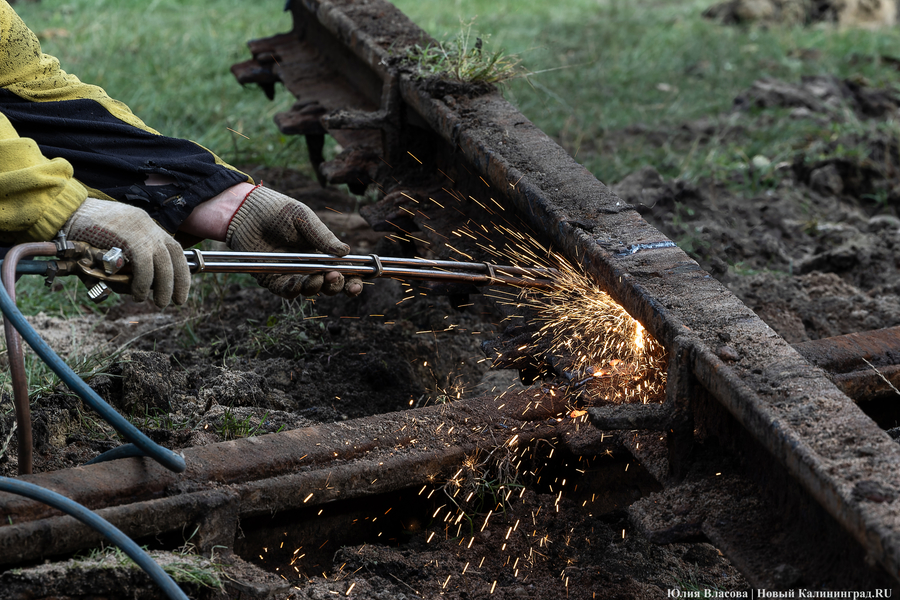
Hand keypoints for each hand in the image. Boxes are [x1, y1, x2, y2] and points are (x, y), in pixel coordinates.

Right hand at [62, 198, 189, 307]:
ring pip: (163, 263)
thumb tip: (127, 286)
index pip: (174, 248)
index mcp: (146, 225)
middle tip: (176, 301)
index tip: (181, 288)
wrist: (66, 212)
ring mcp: (141, 230)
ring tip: (159, 303)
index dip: (181, 270)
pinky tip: (138, 294)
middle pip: (174, 256)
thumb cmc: (83, 230)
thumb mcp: (112, 241)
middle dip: (179, 282)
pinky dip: (143, 283)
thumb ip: (124, 260)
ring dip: (164, 287)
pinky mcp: (130, 236)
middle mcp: (148, 226)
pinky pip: (145, 265)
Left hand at [225, 186, 362, 297]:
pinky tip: (297, 282)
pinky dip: (294, 290)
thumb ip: (323, 236)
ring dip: (317, 287)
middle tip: (335, 276)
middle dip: (336, 286)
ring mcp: (292, 274)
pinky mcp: (273, 279)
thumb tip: (346, 251)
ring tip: (318, 277)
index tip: (358, 282)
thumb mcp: (304, 218)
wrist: (246, 212)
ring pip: (310, 291)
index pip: (343, 271)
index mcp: (322, 252)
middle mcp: (309, 266)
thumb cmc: (277, 211)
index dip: (353, 281)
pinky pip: (287, 291)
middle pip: (330, 285)